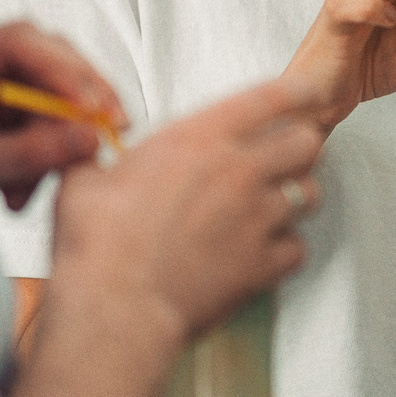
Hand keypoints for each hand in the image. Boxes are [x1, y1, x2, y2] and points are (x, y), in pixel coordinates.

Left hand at [0, 22, 129, 209]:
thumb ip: (32, 151)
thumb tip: (93, 139)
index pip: (20, 41)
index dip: (65, 73)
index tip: (96, 112)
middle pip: (48, 58)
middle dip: (77, 107)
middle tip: (102, 142)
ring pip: (51, 89)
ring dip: (54, 141)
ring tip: (25, 193)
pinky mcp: (0, 95)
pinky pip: (40, 110)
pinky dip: (40, 149)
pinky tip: (19, 188)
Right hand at [50, 75, 325, 347]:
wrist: (115, 306)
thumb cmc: (97, 245)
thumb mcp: (85, 182)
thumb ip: (100, 159)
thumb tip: (87, 153)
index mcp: (197, 140)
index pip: (268, 98)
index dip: (296, 91)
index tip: (307, 92)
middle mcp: (238, 171)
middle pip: (306, 142)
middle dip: (300, 148)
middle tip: (286, 158)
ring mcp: (257, 218)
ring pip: (310, 194)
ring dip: (297, 198)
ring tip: (276, 207)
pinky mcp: (263, 263)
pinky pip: (297, 248)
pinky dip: (286, 251)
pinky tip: (264, 254)